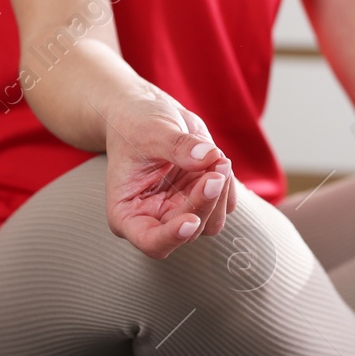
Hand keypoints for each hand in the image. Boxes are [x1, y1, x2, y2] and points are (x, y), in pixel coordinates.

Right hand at [102, 97, 238, 257]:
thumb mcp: (151, 131)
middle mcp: (155, 219)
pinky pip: (225, 203)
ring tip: (217, 157)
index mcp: (127, 213)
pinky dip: (227, 182)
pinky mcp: (202, 199)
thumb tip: (208, 158)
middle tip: (217, 165)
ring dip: (221, 192)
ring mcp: (180, 211)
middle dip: (206, 200)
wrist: (147, 114)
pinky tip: (216, 158)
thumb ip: (178, 147)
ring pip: (212, 222)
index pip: (151, 241)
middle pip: (190, 231)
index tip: (190, 220)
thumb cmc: (136, 125)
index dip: (172, 237)